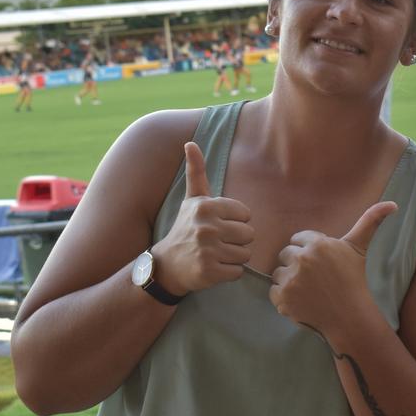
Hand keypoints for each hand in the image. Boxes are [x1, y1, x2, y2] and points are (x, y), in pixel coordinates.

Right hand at [150, 142, 253, 294]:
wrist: (167, 265)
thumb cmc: (186, 228)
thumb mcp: (192, 199)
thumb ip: (196, 172)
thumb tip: (190, 143)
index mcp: (206, 206)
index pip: (247, 215)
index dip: (236, 222)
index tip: (218, 225)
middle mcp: (206, 227)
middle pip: (249, 235)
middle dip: (237, 241)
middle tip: (217, 243)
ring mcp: (207, 251)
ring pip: (246, 254)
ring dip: (234, 257)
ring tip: (215, 254)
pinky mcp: (209, 272)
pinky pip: (238, 272)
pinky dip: (229, 273)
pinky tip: (213, 267)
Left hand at [268, 201, 396, 332]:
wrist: (350, 316)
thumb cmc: (354, 279)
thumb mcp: (359, 247)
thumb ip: (371, 221)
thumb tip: (393, 203)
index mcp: (317, 243)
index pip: (297, 239)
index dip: (308, 251)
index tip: (321, 264)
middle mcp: (302, 258)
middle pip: (285, 254)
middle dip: (296, 264)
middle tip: (315, 278)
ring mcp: (291, 279)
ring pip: (278, 273)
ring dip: (289, 280)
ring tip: (308, 289)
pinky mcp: (282, 298)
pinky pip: (273, 292)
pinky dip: (284, 298)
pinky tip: (301, 300)